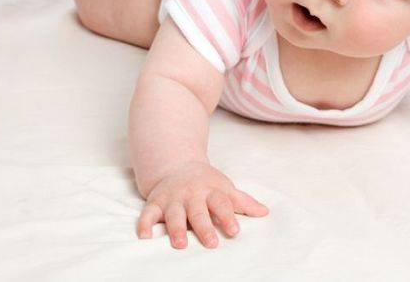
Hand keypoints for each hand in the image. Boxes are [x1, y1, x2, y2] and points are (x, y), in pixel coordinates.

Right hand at [137, 161, 268, 248]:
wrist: (177, 165)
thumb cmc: (206, 182)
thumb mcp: (225, 188)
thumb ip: (243, 202)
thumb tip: (265, 212)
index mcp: (211, 190)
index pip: (222, 203)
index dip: (228, 217)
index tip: (235, 231)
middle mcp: (191, 194)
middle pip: (198, 211)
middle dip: (204, 227)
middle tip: (211, 243)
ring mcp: (173, 198)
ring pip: (174, 214)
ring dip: (176, 229)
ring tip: (180, 244)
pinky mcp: (155, 202)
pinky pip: (148, 213)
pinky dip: (144, 224)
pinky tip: (145, 236)